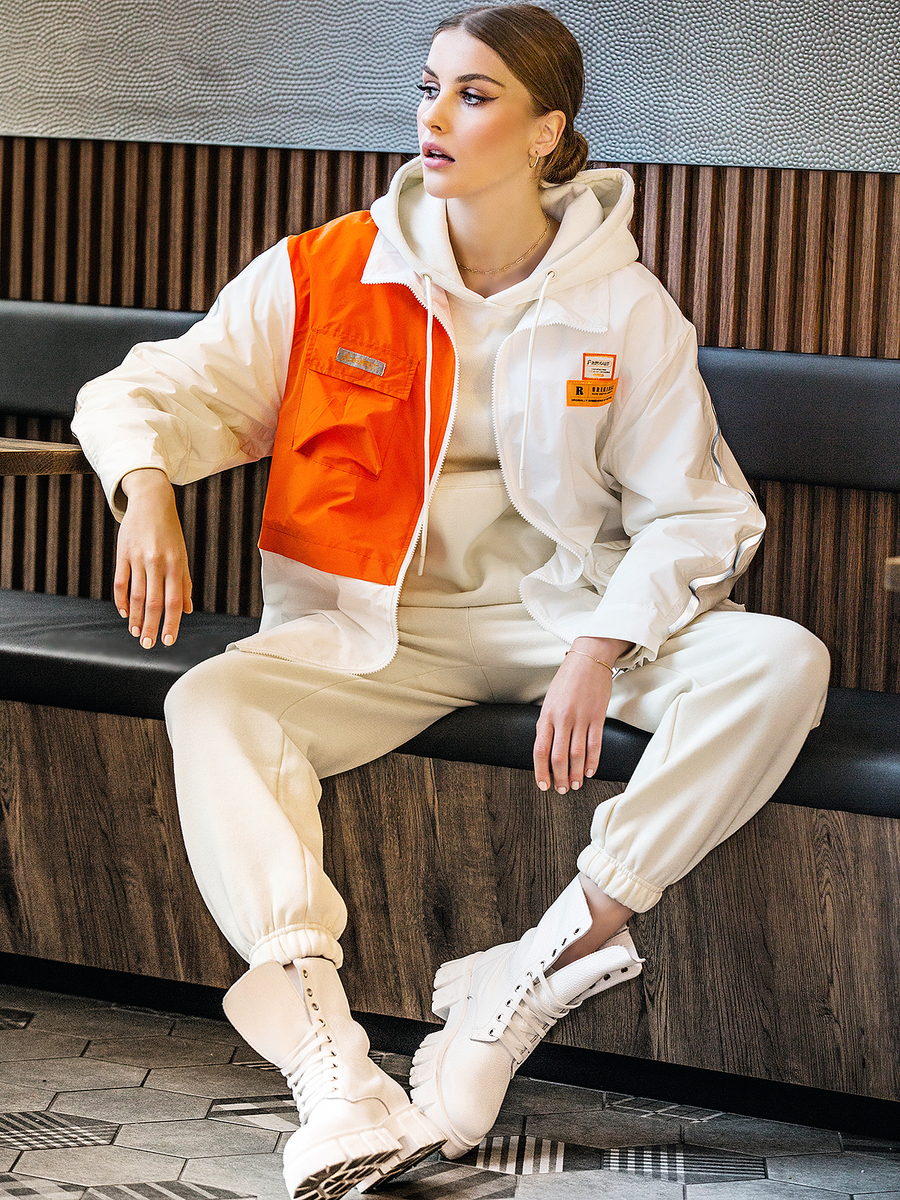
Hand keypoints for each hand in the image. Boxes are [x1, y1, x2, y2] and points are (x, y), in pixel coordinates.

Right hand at [115, 468, 192, 647]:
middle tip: (148, 644)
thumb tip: (187, 609)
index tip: (168, 640)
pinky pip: (120, 582)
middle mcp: (158, 562)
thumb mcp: (182, 554)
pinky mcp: (122, 553)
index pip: (174, 601)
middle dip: (150, 626)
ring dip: (135, 618)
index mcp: (176, 564)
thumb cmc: (170, 531)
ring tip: (135, 633)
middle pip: (153, 602)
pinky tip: (124, 613)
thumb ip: (184, 582)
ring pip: (135, 595)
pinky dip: (121, 600)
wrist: (151, 501)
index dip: (171, 623)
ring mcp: (138, 558)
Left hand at [533, 637, 630, 793]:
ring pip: (577, 754)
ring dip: (575, 773)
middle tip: (561, 790)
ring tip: (575, 784)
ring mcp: (580, 718)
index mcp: (546, 715)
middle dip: (559, 777)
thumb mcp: (550, 701)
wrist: (588, 658)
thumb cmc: (567, 679)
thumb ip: (547, 724)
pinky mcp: (597, 717)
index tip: (543, 785)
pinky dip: (591, 761)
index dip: (541, 771)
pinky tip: (589, 771)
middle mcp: (562, 719)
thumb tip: (546, 748)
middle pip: (558, 757)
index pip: (540, 750)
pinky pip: (594, 744)